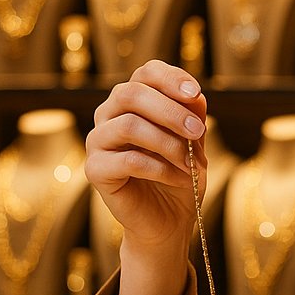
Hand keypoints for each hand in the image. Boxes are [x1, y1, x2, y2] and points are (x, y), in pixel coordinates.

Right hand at [85, 59, 208, 252]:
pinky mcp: (95, 170)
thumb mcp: (194, 143)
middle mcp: (109, 115)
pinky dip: (160, 168)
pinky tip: (179, 178)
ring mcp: (98, 142)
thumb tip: (195, 95)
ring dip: (168, 143)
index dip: (170, 78)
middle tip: (199, 131)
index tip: (195, 93)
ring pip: (128, 125)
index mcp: (133, 102)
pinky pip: (128, 160)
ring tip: (191, 164)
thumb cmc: (180, 177)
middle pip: (130, 93)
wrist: (168, 221)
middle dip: (170, 111)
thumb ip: (192, 117)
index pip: (145, 73)